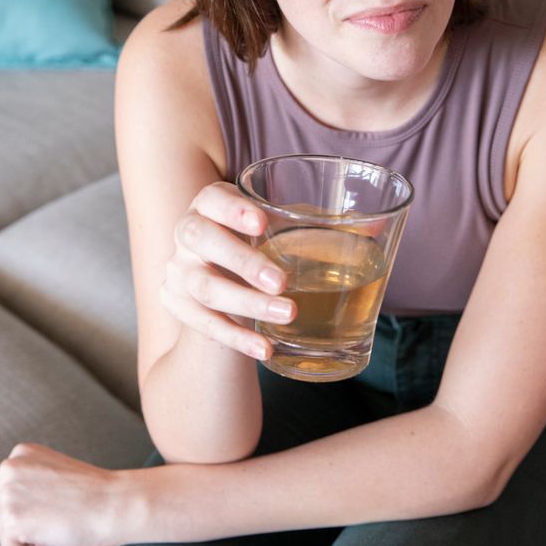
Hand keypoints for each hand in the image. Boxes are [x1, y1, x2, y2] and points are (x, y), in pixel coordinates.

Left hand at [0, 443, 124, 545]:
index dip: (30, 504)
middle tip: (55, 510)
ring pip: (2, 531)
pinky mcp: (12, 518)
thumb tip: (12, 500)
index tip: (58, 497)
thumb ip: (28, 478)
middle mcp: (9, 466)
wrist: (115, 503)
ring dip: (27, 534)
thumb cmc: (92, 494)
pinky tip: (53, 531)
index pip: (2, 494)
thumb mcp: (52, 472)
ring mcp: (8, 492)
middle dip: (20, 520)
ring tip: (56, 518)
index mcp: (21, 452)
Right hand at [162, 182, 295, 360]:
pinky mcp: (177, 303)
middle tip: (280, 282)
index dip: (233, 209)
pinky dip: (237, 338)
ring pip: (206, 287)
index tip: (262, 222)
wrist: (218, 279)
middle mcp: (187, 232)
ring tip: (288, 314)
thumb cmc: (255, 242)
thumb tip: (367, 227)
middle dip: (242, 261)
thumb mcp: (273, 226)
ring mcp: (178, 269)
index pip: (213, 199)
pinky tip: (265, 347)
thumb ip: (308, 224)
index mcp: (209, 204)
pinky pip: (205, 323)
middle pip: (202, 239)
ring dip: (248, 303)